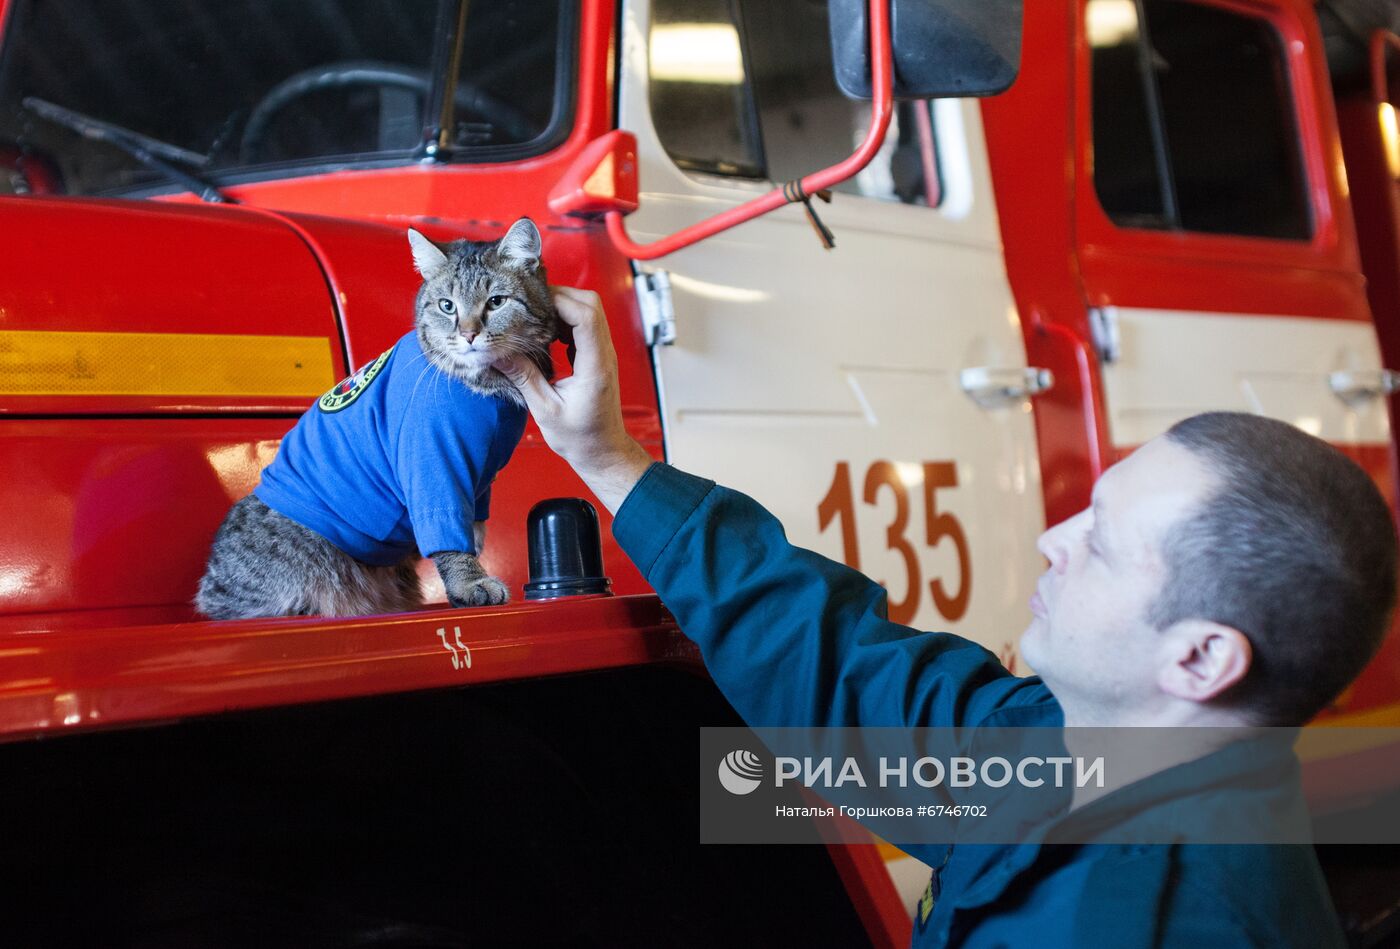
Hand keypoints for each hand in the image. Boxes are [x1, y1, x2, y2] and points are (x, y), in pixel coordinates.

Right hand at [494, 287, 652, 512]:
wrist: (603, 451)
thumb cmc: (579, 437)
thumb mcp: (544, 409)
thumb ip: (522, 377)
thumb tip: (495, 352)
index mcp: (595, 367)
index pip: (585, 317)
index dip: (559, 302)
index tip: (530, 303)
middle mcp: (604, 355)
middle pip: (590, 304)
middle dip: (559, 296)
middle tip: (527, 305)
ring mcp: (603, 354)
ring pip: (590, 310)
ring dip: (562, 307)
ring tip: (532, 317)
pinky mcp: (598, 357)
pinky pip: (586, 324)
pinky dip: (565, 319)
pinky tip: (544, 332)